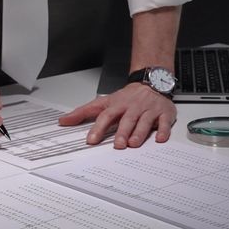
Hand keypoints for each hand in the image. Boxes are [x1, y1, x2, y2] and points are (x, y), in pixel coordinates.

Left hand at [59, 84, 176, 148]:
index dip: (98, 128)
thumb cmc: (127, 97)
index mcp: (118, 105)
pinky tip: (160, 139)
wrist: (151, 82)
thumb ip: (83, 112)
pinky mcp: (164, 113)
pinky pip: (164, 122)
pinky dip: (163, 130)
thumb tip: (64, 121)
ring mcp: (149, 110)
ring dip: (139, 133)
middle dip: (122, 132)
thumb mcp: (104, 102)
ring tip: (133, 144)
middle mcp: (133, 107)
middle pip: (126, 120)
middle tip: (118, 145)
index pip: (106, 116)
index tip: (91, 140)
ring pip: (144, 122)